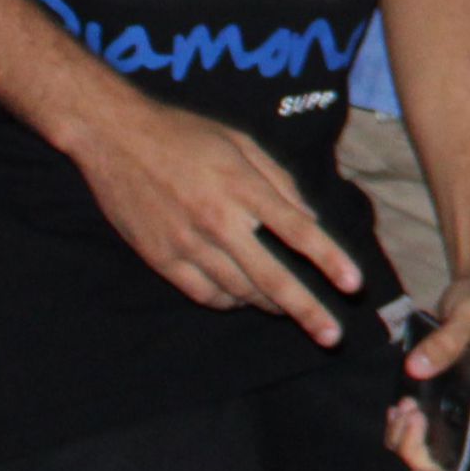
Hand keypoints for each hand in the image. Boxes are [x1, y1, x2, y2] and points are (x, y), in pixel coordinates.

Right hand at [61, 89, 366, 344]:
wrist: (115, 136)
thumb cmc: (185, 133)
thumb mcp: (241, 143)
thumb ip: (279, 181)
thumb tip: (311, 219)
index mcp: (243, 187)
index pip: (299, 231)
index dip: (330, 260)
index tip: (354, 285)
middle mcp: (218, 220)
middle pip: (273, 277)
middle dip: (306, 310)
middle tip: (331, 336)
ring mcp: (187, 243)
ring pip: (239, 291)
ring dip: (269, 304)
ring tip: (287, 308)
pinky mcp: (161, 258)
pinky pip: (204, 294)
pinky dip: (228, 301)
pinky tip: (241, 298)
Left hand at [383, 278, 469, 470]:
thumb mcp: (467, 314)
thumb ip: (446, 340)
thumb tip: (415, 370)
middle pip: (441, 464)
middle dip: (412, 450)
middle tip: (405, 413)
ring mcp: (455, 412)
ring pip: (424, 450)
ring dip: (403, 439)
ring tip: (401, 407)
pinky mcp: (438, 402)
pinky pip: (416, 431)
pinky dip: (399, 428)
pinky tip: (396, 406)